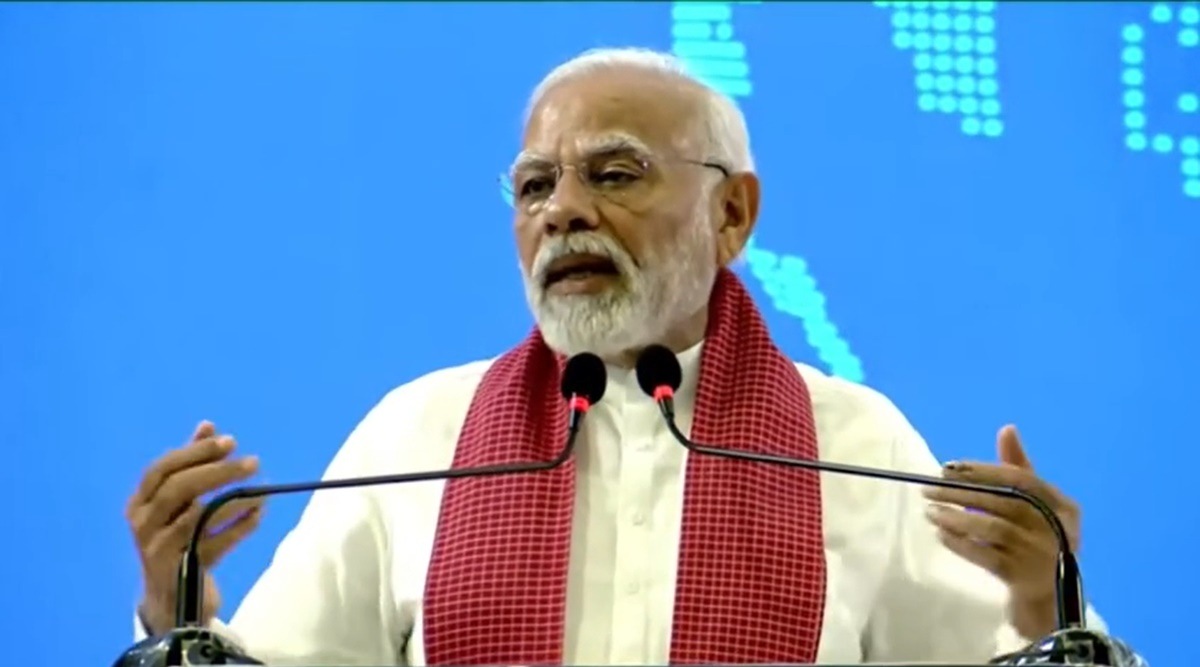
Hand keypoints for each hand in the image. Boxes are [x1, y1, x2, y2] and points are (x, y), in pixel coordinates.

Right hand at [125, 421, 263, 633]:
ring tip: (262, 490)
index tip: (230, 441)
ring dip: (234, 499)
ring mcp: (159, 550)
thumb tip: (208, 426)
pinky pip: (215, 544)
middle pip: (178, 489)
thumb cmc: (176, 539)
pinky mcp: (181, 571)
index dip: (195, 452)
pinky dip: (240, 527)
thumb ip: (190, 465)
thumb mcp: (178, 503)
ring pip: (197, 517)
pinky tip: (258, 513)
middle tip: (253, 462)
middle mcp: (143, 525)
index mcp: (139, 504)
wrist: (170, 598)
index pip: (162, 469)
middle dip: (217, 471)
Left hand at [922, 424, 1081, 639]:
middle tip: (928, 489)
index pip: (1020, 479)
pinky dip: (961, 544)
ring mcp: (1042, 556)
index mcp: (1063, 506)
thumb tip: (1007, 429)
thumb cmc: (1038, 544)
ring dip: (957, 517)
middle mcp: (1058, 529)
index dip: (982, 470)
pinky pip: (986, 557)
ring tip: (930, 512)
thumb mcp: (1035, 507)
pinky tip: (941, 535)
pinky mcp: (1023, 580)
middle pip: (1004, 502)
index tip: (947, 467)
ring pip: (994, 529)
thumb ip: (1019, 469)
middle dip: (962, 492)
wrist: (1050, 601)